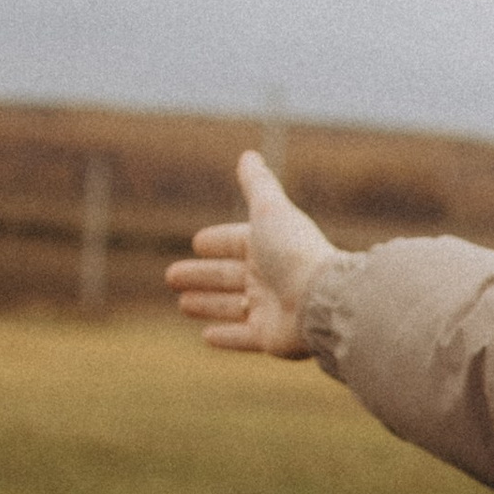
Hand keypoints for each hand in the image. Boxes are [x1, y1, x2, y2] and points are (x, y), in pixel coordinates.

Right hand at [166, 153, 335, 357]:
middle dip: (200, 275)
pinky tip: (206, 336)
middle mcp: (270, 278)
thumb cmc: (294, 252)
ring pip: (231, 307)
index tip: (198, 243)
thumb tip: (248, 154)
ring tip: (181, 303)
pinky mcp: (270, 338)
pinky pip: (243, 338)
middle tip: (170, 277)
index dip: (217, 242)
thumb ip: (257, 184)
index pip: (236, 242)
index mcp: (269, 246)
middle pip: (227, 276)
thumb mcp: (269, 210)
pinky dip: (225, 337)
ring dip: (207, 304)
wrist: (322, 299)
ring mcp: (270, 309)